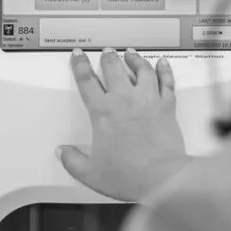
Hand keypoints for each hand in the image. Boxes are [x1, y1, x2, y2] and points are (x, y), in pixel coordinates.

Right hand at [59, 48, 190, 201]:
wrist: (161, 178)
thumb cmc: (129, 175)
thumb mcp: (91, 173)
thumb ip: (73, 161)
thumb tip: (63, 152)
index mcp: (103, 112)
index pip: (87, 81)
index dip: (80, 65)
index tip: (79, 56)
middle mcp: (125, 100)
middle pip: (114, 68)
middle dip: (108, 57)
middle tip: (106, 52)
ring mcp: (148, 100)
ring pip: (141, 69)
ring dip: (134, 59)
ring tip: (131, 53)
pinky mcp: (167, 106)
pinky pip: (166, 81)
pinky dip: (164, 70)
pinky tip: (162, 63)